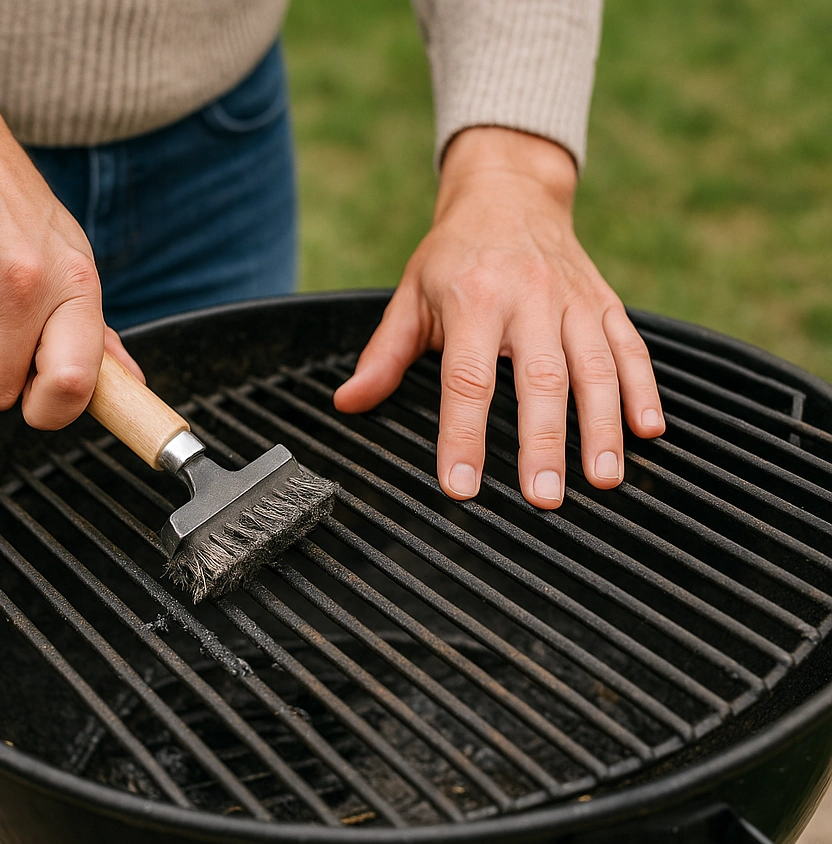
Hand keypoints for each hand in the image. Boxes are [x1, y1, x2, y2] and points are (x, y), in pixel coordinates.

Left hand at [333, 126, 663, 507]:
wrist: (510, 192)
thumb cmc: (455, 254)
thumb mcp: (411, 295)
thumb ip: (385, 354)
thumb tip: (349, 403)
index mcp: (474, 299)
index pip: (467, 379)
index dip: (464, 436)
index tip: (462, 486)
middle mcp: (529, 298)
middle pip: (540, 378)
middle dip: (544, 442)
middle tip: (544, 497)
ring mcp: (574, 300)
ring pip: (595, 367)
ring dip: (602, 426)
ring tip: (603, 478)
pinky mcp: (605, 302)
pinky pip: (631, 348)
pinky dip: (643, 389)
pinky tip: (649, 430)